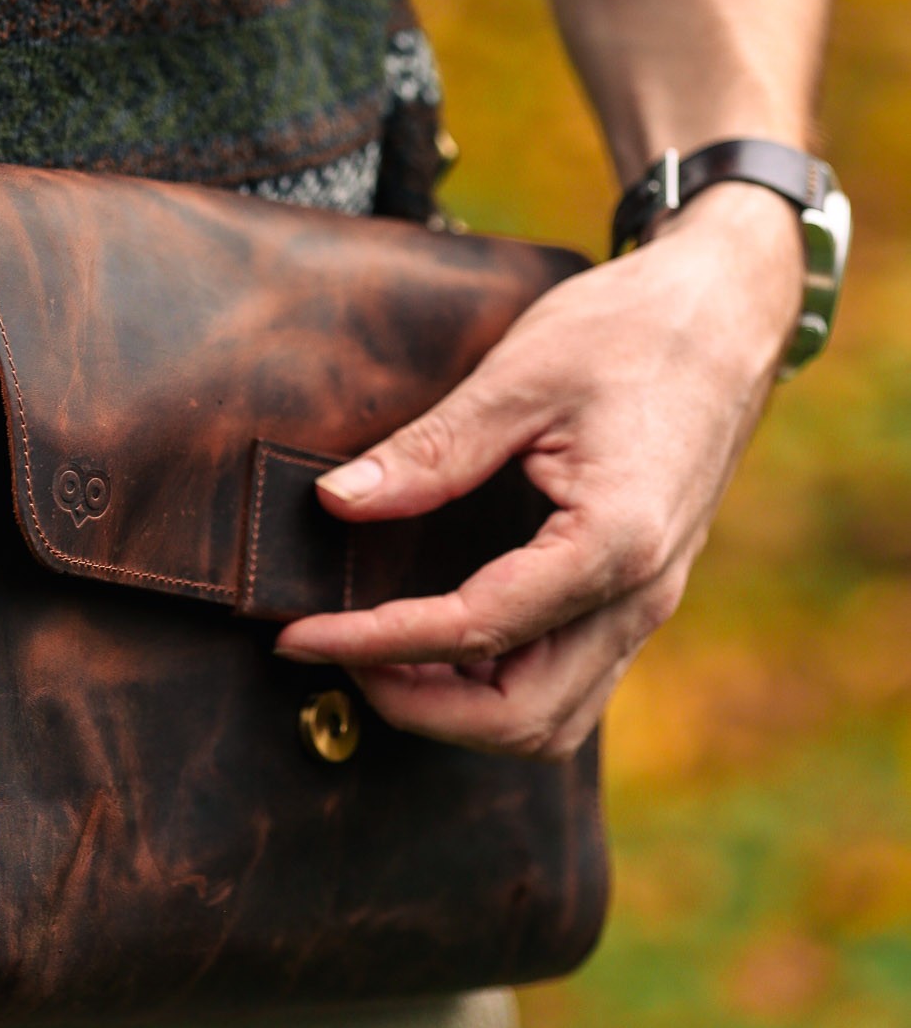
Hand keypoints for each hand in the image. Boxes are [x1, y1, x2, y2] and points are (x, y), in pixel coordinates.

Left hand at [274, 186, 804, 757]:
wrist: (728, 309)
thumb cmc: (632, 328)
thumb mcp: (519, 377)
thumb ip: (429, 454)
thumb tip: (336, 504)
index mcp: (614, 542)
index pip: (474, 633)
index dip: (374, 643)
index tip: (300, 635)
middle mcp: (642, 595)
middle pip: (522, 718)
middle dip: (418, 706)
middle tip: (337, 653)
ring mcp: (648, 602)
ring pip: (551, 717)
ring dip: (458, 709)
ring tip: (378, 656)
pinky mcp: (639, 593)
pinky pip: (569, 679)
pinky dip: (496, 683)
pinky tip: (438, 640)